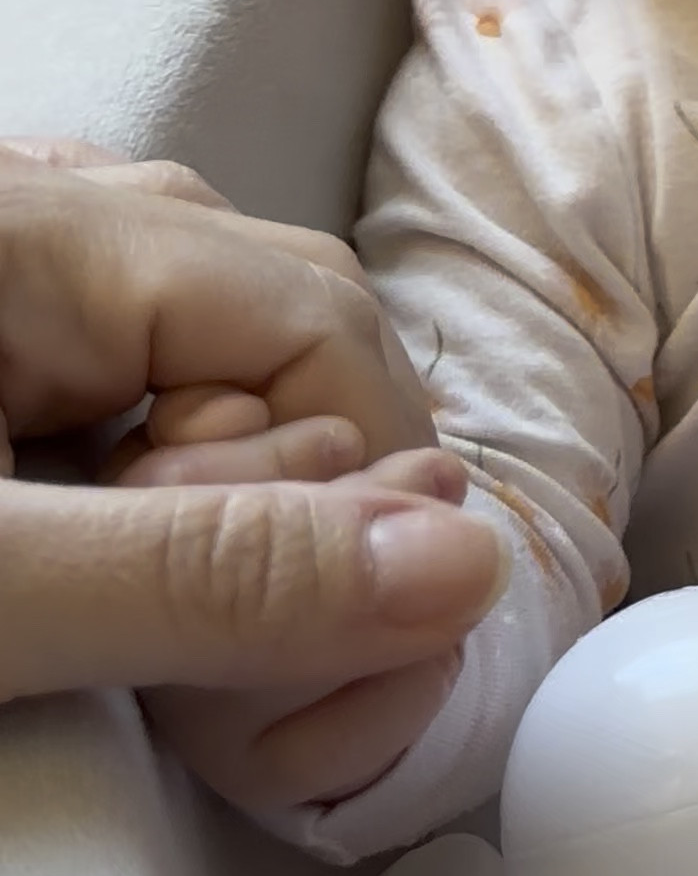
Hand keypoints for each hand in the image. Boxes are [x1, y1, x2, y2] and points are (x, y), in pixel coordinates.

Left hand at [0, 164, 501, 787]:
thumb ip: (208, 579)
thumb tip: (472, 571)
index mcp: (39, 228)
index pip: (320, 316)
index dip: (358, 495)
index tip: (298, 662)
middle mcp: (37, 205)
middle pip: (276, 323)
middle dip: (293, 502)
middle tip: (203, 670)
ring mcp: (7, 259)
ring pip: (201, 355)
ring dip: (217, 507)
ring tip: (124, 625)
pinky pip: (117, 373)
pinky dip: (142, 489)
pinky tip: (87, 572)